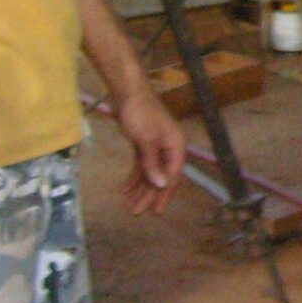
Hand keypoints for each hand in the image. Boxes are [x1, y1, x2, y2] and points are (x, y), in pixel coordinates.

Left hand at [113, 86, 184, 214]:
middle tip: (136, 212)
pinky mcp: (144, 143)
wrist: (127, 91)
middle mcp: (169, 148)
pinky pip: (141, 164)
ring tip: (128, 203)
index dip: (163, 195)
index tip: (155, 211)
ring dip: (139, 188)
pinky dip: (134, 176)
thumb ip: (153, 163)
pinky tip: (125, 188)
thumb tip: (161, 185)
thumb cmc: (140, 113)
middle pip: (159, 176)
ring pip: (149, 172)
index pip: (171, 176)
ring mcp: (156, 146)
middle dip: (147, 195)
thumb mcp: (146, 140)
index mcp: (176, 146)